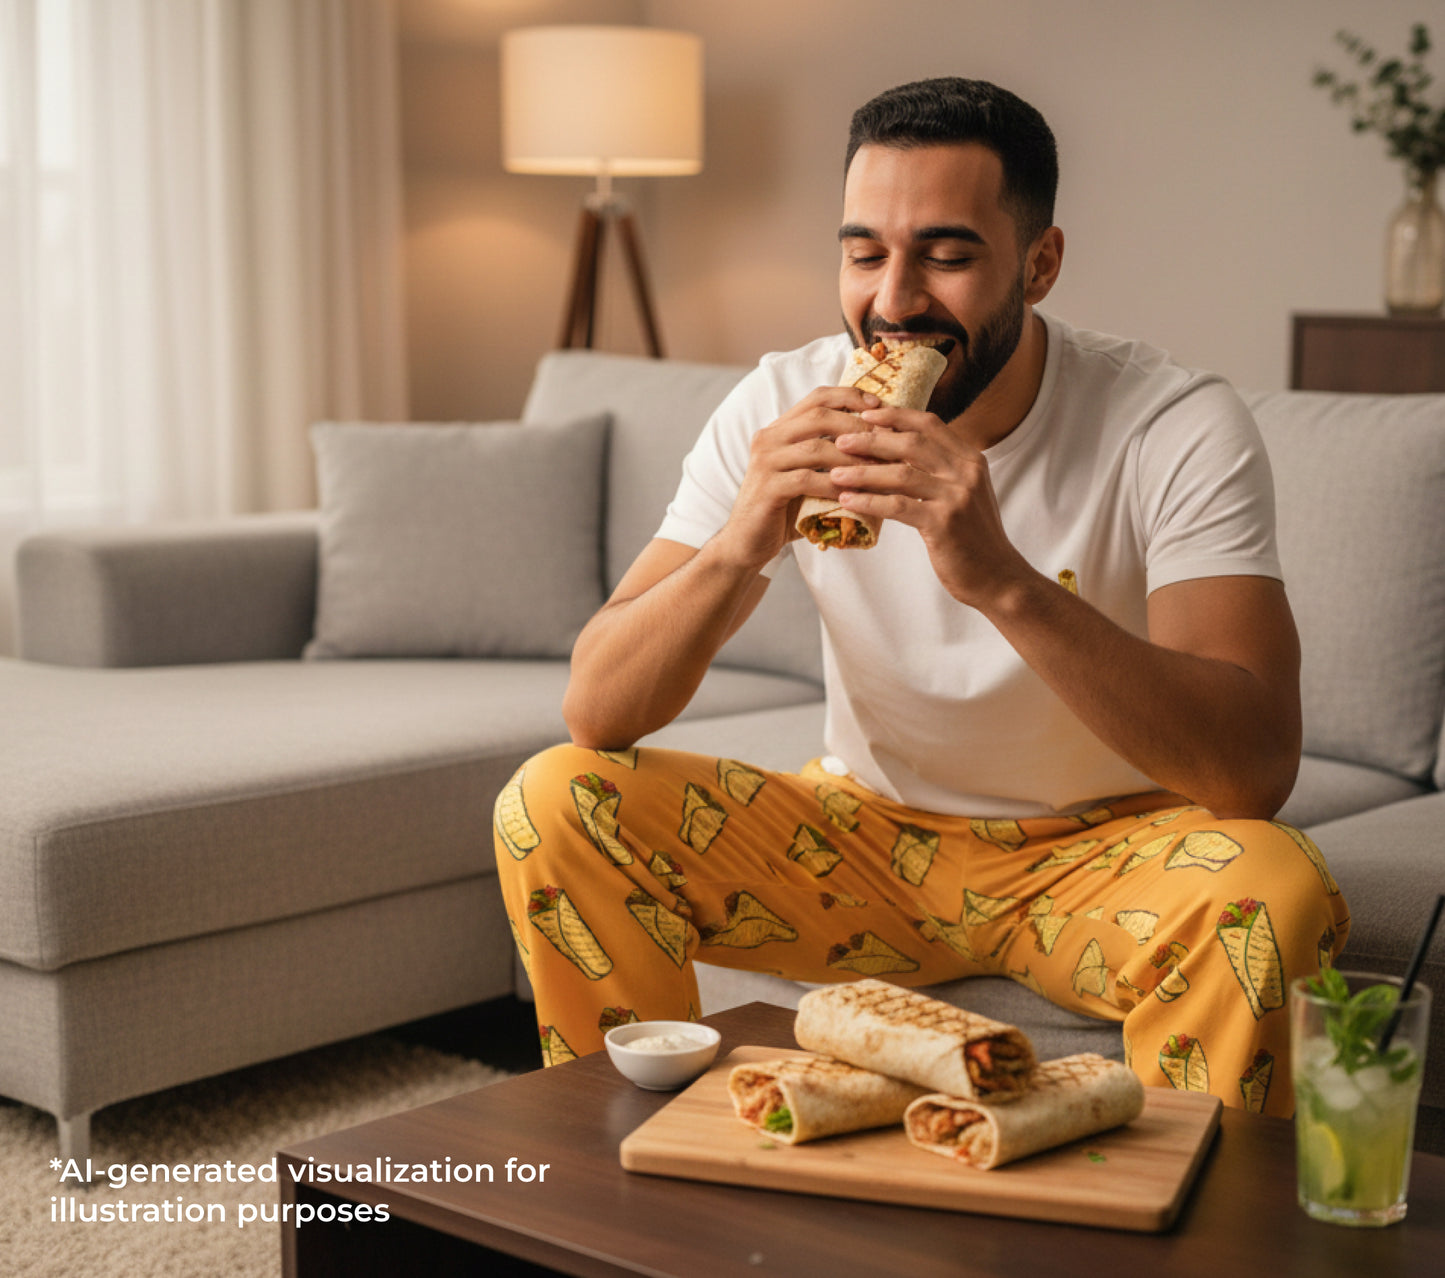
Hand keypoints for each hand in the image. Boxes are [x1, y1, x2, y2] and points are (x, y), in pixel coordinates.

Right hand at [714, 386, 881, 569]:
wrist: (747, 542)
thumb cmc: (784, 509)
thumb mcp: (808, 476)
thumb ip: (829, 458)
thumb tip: (880, 447)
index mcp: (780, 429)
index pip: (818, 398)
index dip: (850, 397)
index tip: (879, 406)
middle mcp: (769, 438)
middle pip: (819, 416)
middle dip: (856, 426)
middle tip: (886, 440)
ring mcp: (765, 462)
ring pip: (816, 448)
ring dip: (851, 458)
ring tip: (879, 469)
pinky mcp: (766, 488)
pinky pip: (807, 480)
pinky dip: (834, 485)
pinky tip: (855, 493)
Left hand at [829, 406, 1035, 606]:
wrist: (998, 577)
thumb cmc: (973, 537)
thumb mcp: (963, 494)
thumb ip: (941, 470)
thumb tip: (900, 451)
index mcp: (971, 459)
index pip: (929, 424)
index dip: (895, 416)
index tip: (865, 415)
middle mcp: (967, 472)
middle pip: (911, 442)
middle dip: (871, 440)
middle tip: (840, 442)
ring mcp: (957, 496)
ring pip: (900, 473)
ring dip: (863, 472)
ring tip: (835, 475)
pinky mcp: (944, 523)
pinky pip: (897, 506)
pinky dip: (869, 502)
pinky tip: (848, 502)